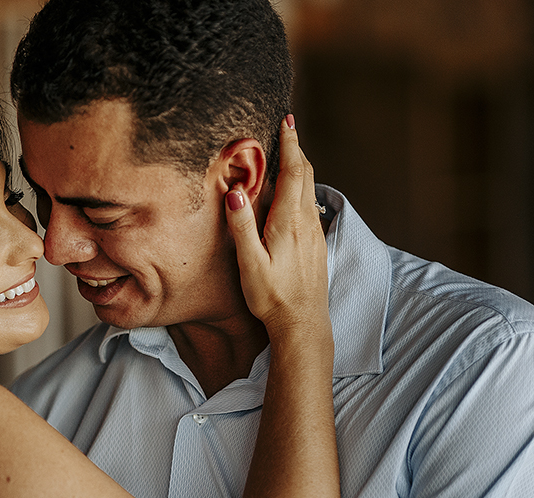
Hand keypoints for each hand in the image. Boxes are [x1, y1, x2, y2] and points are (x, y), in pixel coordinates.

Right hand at [226, 116, 329, 339]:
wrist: (303, 323)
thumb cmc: (272, 296)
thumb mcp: (250, 263)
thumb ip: (242, 225)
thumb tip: (235, 191)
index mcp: (289, 222)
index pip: (293, 172)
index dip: (291, 143)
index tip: (287, 119)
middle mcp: (307, 222)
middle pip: (306, 174)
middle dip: (297, 149)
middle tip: (287, 128)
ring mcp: (315, 233)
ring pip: (310, 189)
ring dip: (300, 167)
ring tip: (288, 154)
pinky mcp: (317, 244)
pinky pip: (310, 205)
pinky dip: (302, 188)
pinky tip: (292, 194)